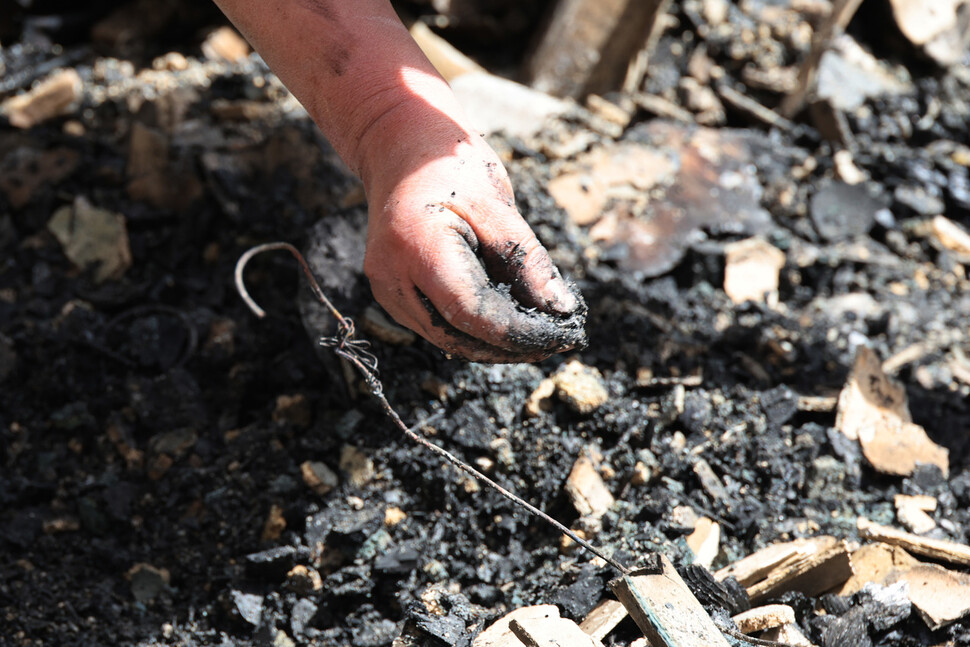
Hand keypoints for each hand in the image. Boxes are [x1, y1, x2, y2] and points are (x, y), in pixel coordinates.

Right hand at [360, 117, 586, 362]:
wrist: (399, 145)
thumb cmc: (450, 165)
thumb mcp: (498, 204)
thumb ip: (527, 260)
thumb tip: (559, 309)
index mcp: (417, 247)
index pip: (472, 312)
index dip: (517, 333)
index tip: (560, 335)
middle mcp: (391, 276)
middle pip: (455, 335)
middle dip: (508, 348)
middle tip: (556, 342)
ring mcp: (385, 288)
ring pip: (444, 338)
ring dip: (492, 345)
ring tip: (537, 336)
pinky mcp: (390, 293)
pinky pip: (435, 325)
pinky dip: (472, 330)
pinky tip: (506, 322)